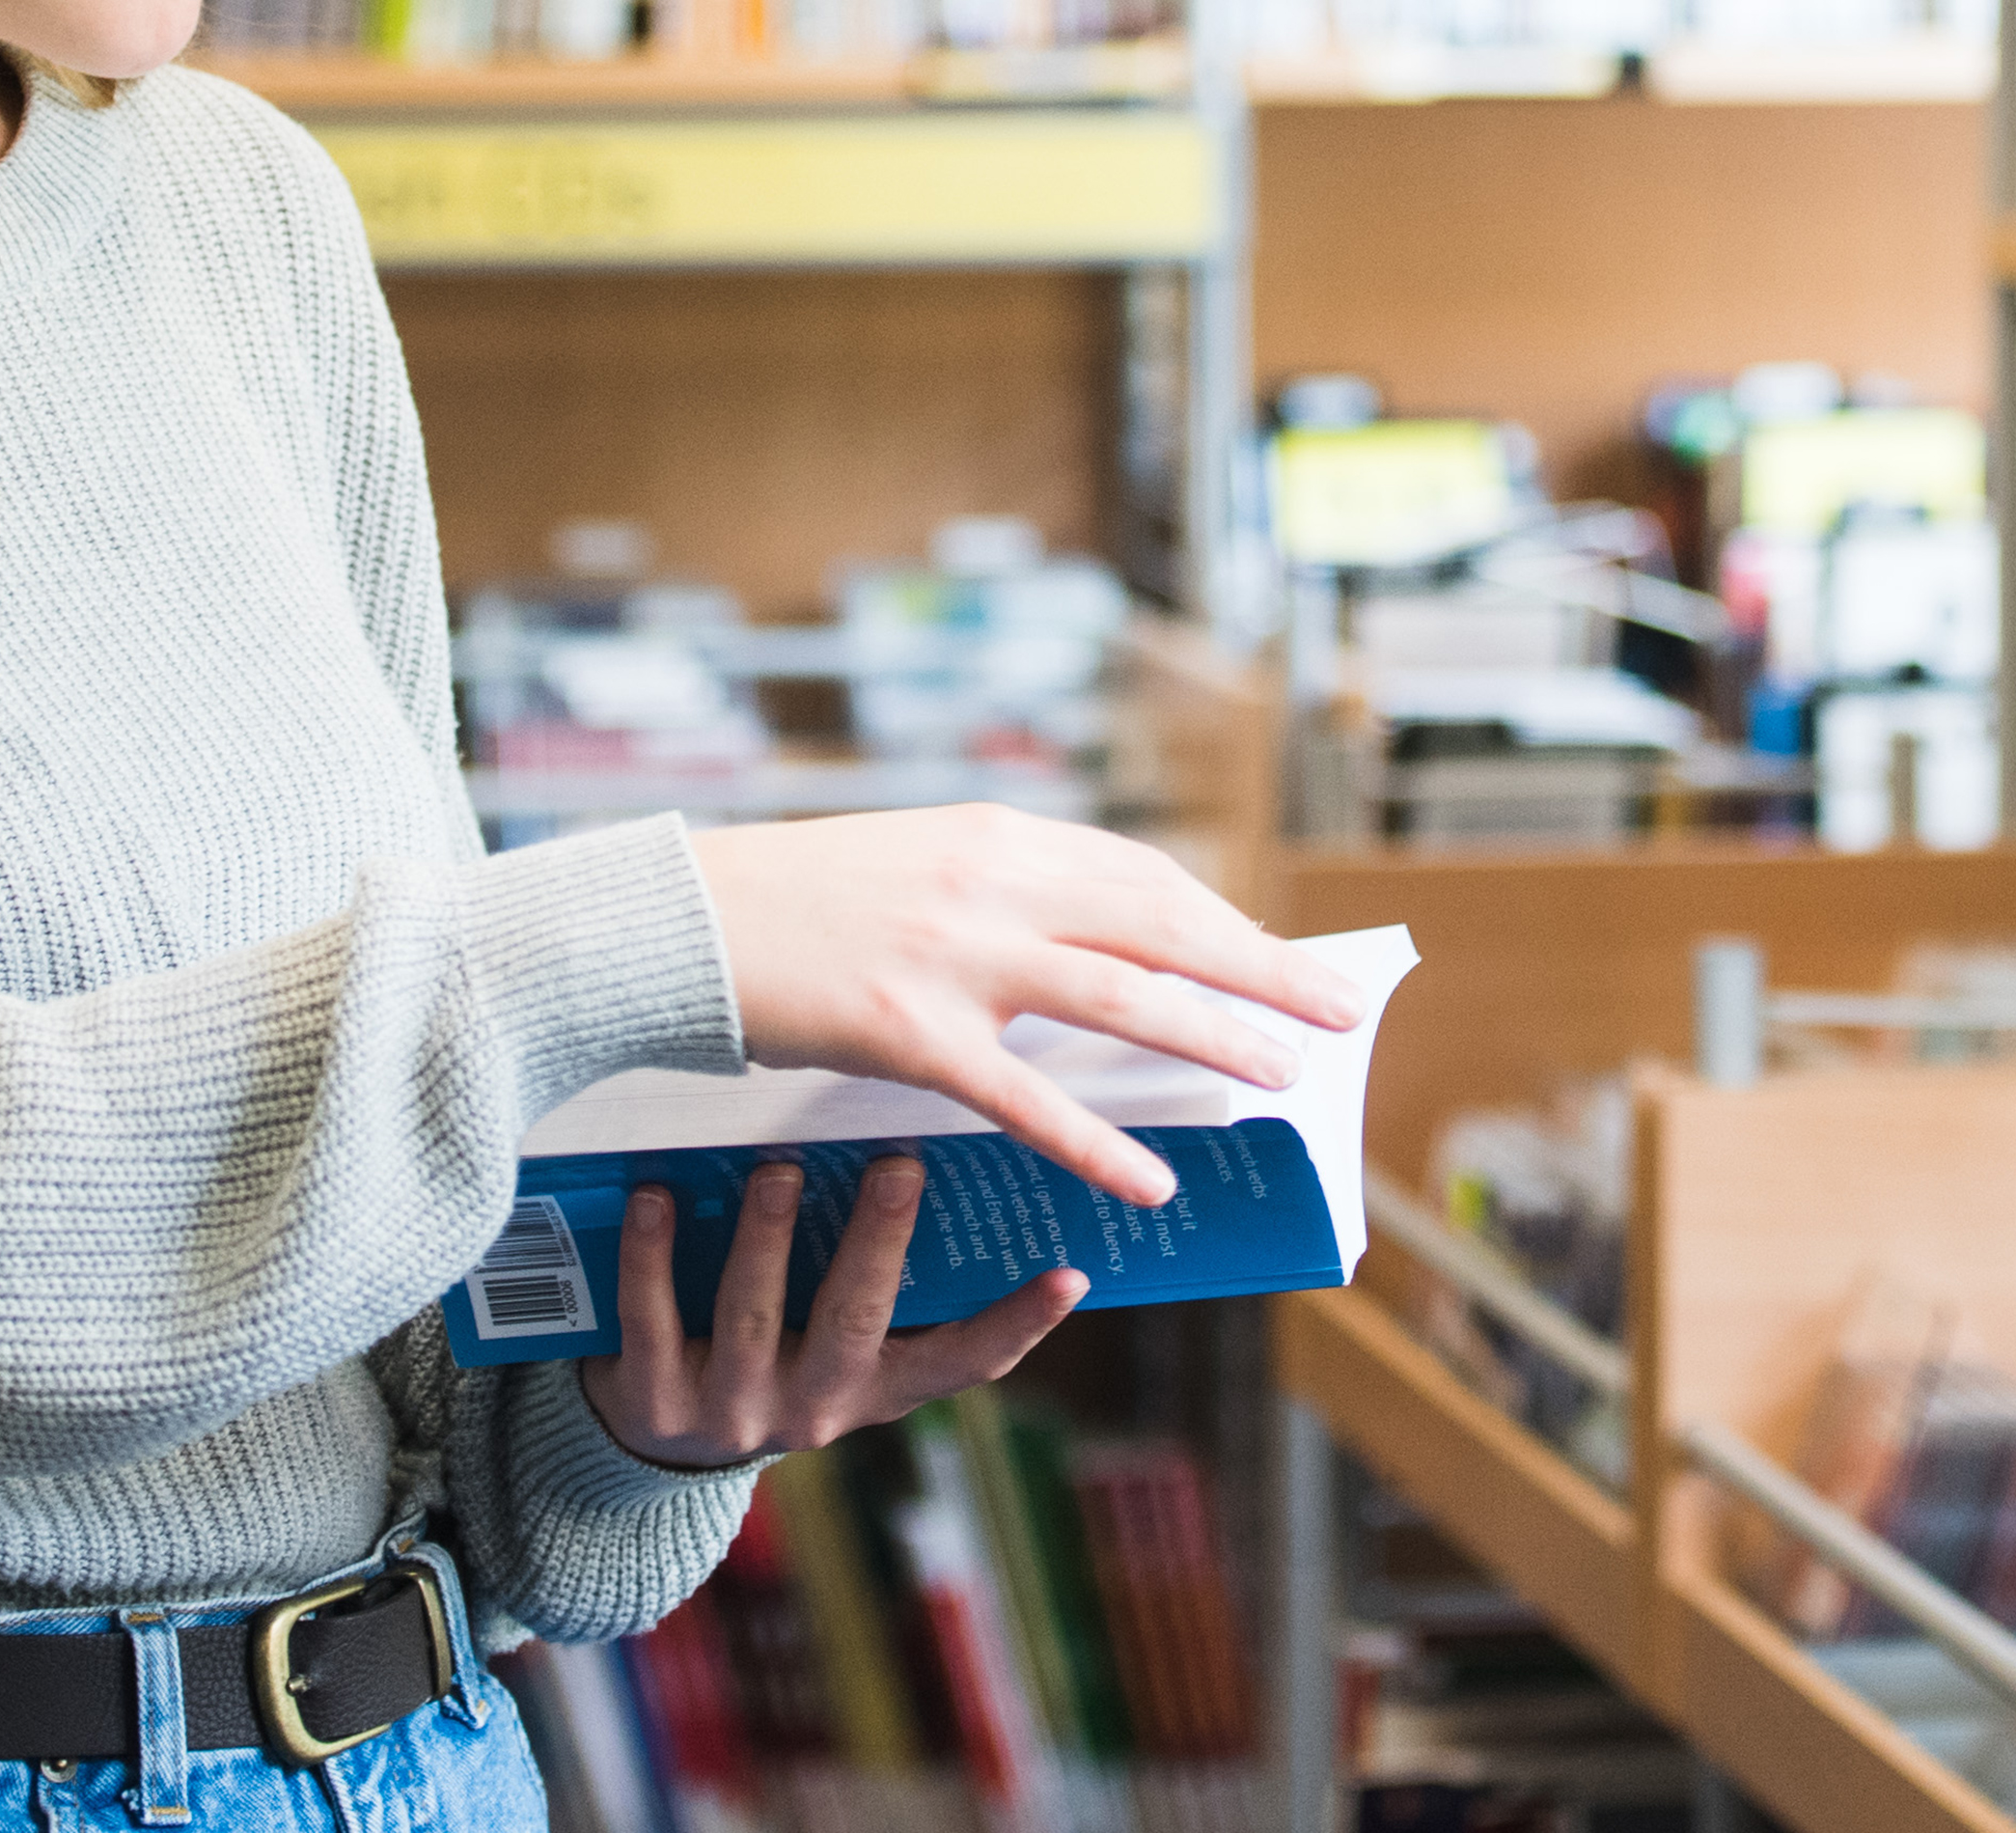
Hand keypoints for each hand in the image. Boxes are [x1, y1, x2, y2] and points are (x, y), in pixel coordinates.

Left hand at [574, 1155, 1083, 1466]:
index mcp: (874, 1390)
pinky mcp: (653, 1405)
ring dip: (768, 1237)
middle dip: (877, 1245)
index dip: (1014, 1326)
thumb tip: (930, 1156)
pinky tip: (656, 1195)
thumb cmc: (768, 1353)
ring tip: (780, 1168)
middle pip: (854, 1324)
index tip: (1068, 1276)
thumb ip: (875, 1280)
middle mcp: (813, 1409)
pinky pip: (653, 1320)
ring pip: (755, 1315)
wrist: (652, 1448)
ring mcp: (731, 1412)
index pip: (959, 1365)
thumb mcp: (832, 1340)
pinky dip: (654, 1256)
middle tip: (898, 1167)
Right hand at [685, 804, 1367, 1207]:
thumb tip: (1088, 938)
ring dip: (1214, 1037)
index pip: (1143, 877)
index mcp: (995, 835)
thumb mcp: (910, 862)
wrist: (675, 919)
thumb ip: (998, 890)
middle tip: (1340, 1012)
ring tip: (1282, 1078)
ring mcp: (951, 953)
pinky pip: (1024, 1095)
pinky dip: (1097, 1140)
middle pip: (1161, 925)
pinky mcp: (904, 1029)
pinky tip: (1152, 1179)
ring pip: (1120, 997)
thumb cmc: (788, 901)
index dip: (1225, 920)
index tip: (1285, 956)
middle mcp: (989, 880)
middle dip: (1262, 969)